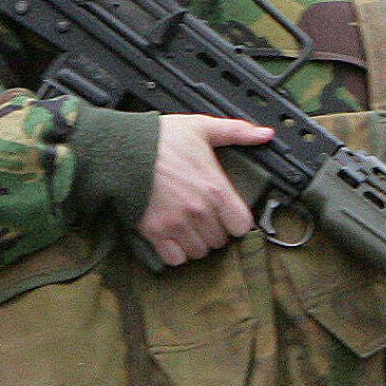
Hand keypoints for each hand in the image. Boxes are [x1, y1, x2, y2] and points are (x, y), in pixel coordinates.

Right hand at [137, 114, 272, 267]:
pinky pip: (174, 258)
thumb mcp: (201, 127)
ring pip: (199, 251)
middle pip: (219, 241)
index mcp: (216, 189)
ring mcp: (177, 224)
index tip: (228, 215)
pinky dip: (175, 252)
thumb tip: (265, 134)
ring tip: (189, 228)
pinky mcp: (154, 232)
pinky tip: (173, 238)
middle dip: (214, 231)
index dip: (236, 221)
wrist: (120, 149)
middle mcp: (200, 211)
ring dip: (196, 243)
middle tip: (204, 218)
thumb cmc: (160, 138)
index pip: (242, 226)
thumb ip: (236, 132)